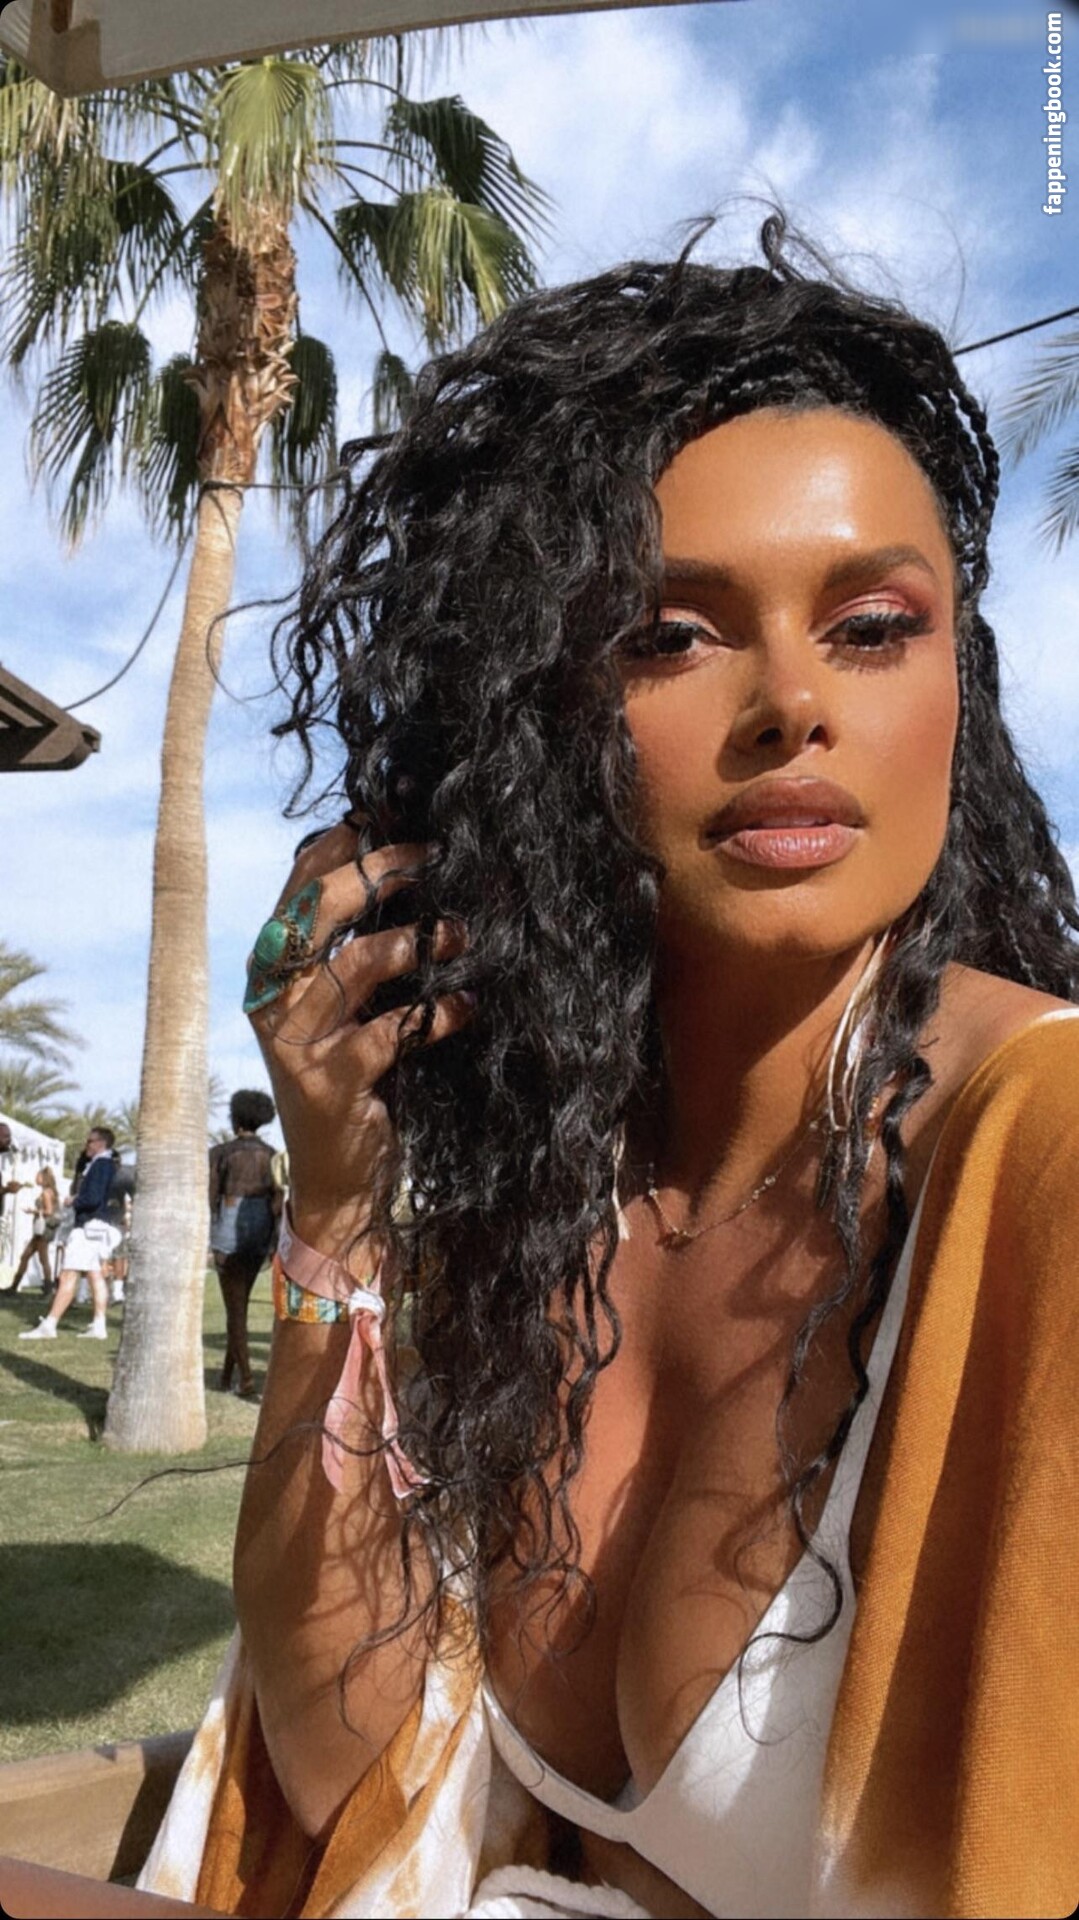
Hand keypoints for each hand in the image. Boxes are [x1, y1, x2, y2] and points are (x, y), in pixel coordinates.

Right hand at [246, 824, 471, 1255]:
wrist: (336, 1176)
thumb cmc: (352, 1074)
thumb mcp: (347, 1003)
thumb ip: (360, 942)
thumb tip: (413, 863)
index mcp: (271, 964)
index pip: (299, 881)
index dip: (346, 840)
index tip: (398, 808)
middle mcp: (271, 995)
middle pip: (316, 908)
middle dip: (379, 872)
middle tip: (434, 856)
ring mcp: (294, 1040)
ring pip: (353, 963)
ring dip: (416, 941)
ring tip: (463, 934)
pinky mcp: (328, 1083)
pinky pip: (390, 1032)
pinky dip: (437, 1015)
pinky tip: (466, 1007)